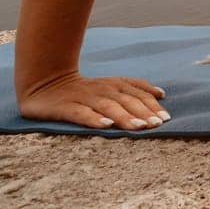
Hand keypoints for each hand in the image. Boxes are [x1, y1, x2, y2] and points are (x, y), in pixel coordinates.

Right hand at [19, 73, 168, 130]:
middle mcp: (101, 89)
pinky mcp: (64, 107)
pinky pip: (81, 113)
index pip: (136, 93)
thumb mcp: (110, 86)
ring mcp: (82, 98)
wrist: (43, 81)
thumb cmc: (83, 89)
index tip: (166, 118)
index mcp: (113, 84)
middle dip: (143, 112)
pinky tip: (105, 125)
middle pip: (125, 100)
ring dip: (124, 116)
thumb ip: (134, 89)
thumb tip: (161, 94)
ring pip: (107, 106)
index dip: (151, 104)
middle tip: (157, 125)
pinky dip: (94, 119)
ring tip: (138, 126)